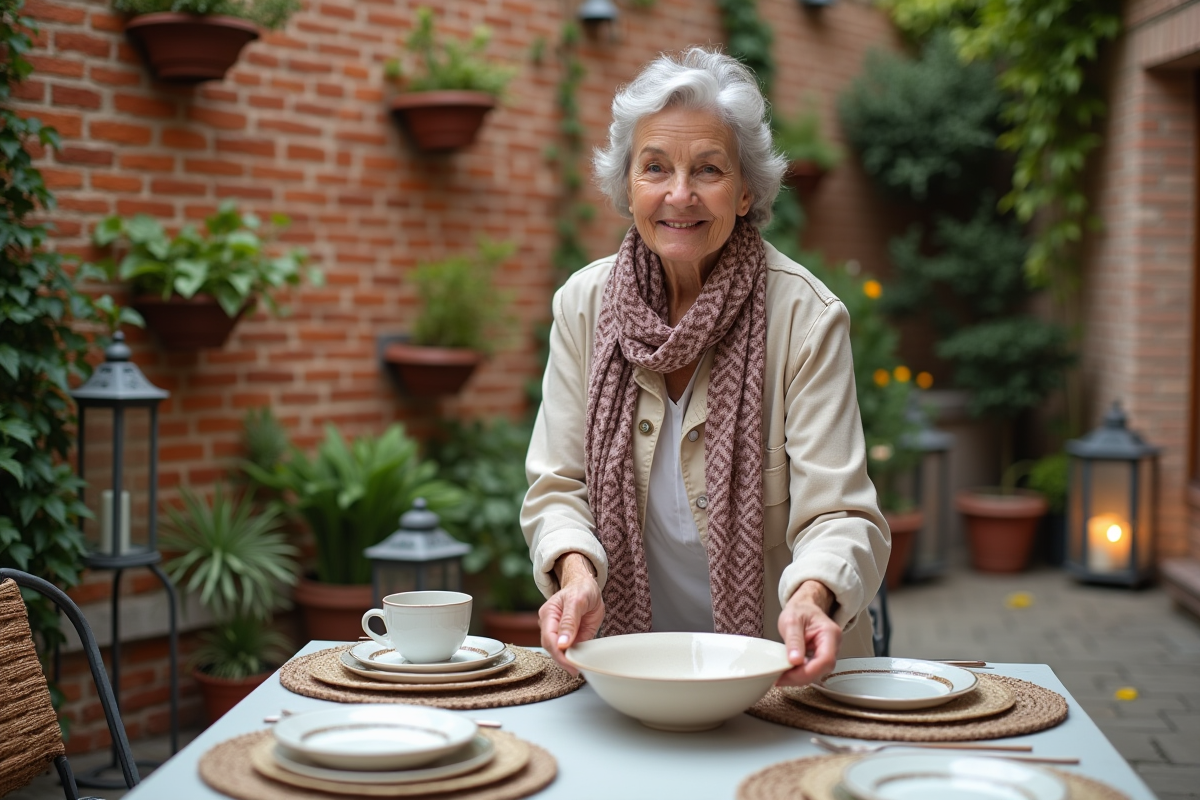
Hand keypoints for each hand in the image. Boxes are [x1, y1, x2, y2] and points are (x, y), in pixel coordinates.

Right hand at [539, 552, 604, 675]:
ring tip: (580, 668)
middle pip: (552, 648)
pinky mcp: (570, 637)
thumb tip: (562, 644)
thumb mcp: (577, 601)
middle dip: (563, 661)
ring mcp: (560, 632)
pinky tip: (581, 663)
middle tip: (576, 670)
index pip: (549, 639)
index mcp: (548, 614)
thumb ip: (570, 622)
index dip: (558, 653)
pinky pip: (570, 650)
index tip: (570, 663)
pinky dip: (575, 658)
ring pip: (560, 652)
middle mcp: (551, 625)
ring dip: (569, 661)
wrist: (588, 587)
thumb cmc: (581, 589)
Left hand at [776, 580, 841, 686]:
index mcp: (830, 633)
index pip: (825, 659)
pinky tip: (787, 673)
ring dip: (799, 677)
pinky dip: (799, 674)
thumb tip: (794, 661)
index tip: (787, 676)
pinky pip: (812, 670)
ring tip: (781, 676)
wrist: (804, 607)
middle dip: (801, 677)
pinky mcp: (821, 658)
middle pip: (822, 669)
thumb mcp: (791, 620)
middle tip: (779, 679)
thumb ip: (794, 640)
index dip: (807, 672)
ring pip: (818, 673)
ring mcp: (829, 652)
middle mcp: (834, 645)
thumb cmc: (799, 610)